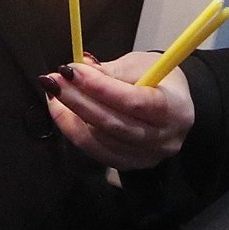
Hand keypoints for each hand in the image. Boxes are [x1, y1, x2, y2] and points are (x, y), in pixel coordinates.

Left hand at [40, 52, 194, 171]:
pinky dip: (75, 131)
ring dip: (70, 116)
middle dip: (77, 100)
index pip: (133, 102)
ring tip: (55, 92)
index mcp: (175, 108)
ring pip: (101, 141)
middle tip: (53, 80)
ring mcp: (147, 157)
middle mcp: (164, 139)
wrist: (175, 104)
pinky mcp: (130, 165)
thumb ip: (110, 71)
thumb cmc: (159, 79)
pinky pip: (97, 152)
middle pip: (113, 124)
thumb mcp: (141, 64)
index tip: (71, 70)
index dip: (99, 87)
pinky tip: (63, 111)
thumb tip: (78, 69)